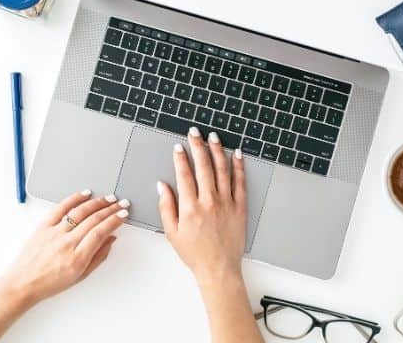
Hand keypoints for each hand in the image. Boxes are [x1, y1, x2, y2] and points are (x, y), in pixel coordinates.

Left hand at [0, 190, 129, 304]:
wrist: (23, 283)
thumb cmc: (49, 283)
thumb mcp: (80, 276)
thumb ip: (98, 257)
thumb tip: (111, 239)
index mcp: (77, 258)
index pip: (100, 232)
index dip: (114, 221)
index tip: (123, 214)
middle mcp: (66, 243)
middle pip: (93, 220)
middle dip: (111, 209)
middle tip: (121, 204)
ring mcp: (53, 233)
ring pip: (79, 211)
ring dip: (97, 202)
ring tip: (108, 198)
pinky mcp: (43, 226)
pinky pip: (60, 208)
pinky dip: (74, 198)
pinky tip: (85, 194)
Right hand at [157, 127, 246, 281]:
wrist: (218, 269)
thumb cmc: (194, 253)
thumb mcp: (172, 232)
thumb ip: (166, 207)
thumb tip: (162, 185)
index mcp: (190, 207)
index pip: (184, 174)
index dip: (180, 158)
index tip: (178, 147)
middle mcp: (209, 201)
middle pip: (203, 166)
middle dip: (198, 146)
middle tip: (195, 133)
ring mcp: (227, 203)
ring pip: (222, 170)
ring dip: (217, 151)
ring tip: (214, 137)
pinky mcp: (240, 207)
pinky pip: (240, 182)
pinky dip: (239, 167)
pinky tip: (236, 155)